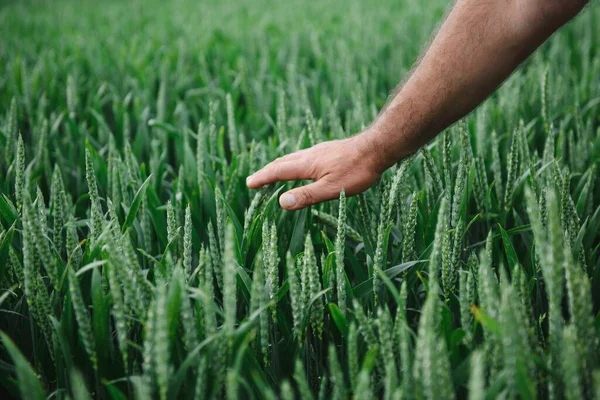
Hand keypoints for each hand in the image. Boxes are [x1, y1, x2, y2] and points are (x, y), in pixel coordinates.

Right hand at [246, 133, 384, 209]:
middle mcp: (310, 154)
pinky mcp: (329, 150)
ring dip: (279, 166)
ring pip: (293, 157)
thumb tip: (282, 202)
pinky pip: (304, 156)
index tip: (249, 183)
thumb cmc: (358, 170)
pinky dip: (293, 162)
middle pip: (282, 162)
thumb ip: (307, 195)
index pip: (278, 171)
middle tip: (255, 180)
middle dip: (267, 171)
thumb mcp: (332, 188)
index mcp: (307, 164)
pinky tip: (303, 167)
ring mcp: (320, 151)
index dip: (263, 178)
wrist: (378, 147)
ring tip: (274, 173)